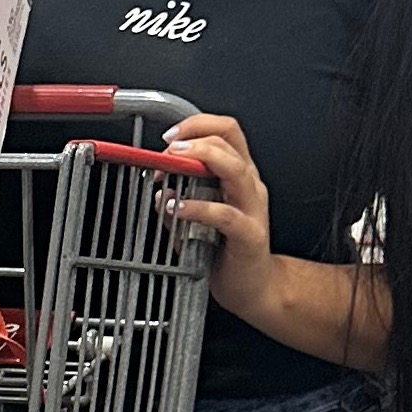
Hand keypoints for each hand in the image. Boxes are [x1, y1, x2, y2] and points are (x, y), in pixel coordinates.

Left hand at [163, 113, 278, 324]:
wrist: (254, 286)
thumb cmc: (226, 249)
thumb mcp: (196, 217)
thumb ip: (178, 200)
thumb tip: (157, 190)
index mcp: (238, 174)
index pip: (225, 131)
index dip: (196, 125)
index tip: (168, 137)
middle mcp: (249, 185)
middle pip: (229, 140)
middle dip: (192, 138)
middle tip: (166, 151)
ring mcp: (252, 208)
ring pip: (234, 168)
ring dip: (199, 160)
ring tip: (171, 166)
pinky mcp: (250, 234)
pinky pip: (224, 214)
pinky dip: (197, 207)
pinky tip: (176, 209)